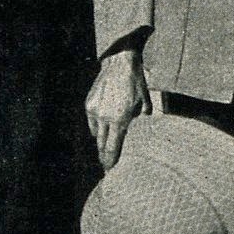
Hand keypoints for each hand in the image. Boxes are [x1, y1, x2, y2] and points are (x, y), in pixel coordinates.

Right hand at [86, 50, 150, 170]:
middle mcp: (105, 118)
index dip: (111, 161)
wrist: (119, 62)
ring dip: (100, 143)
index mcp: (120, 119)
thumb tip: (144, 119)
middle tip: (106, 166)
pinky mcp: (89, 104)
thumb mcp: (145, 99)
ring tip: (103, 151)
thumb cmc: (135, 81)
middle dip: (104, 157)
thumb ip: (144, 113)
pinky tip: (101, 130)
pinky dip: (96, 127)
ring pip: (96, 135)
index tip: (110, 170)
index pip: (113, 147)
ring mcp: (95, 111)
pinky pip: (92, 122)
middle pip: (102, 145)